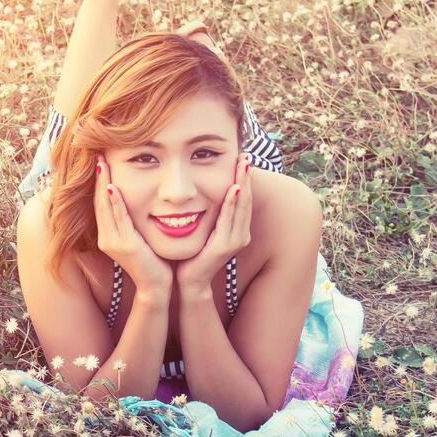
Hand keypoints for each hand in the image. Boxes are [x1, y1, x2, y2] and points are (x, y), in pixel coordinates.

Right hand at [94, 156, 172, 299]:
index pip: (100, 203)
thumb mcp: (138, 238)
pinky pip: (120, 219)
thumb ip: (132, 221)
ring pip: (105, 207)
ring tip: (101, 164)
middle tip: (96, 155)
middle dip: (97, 177)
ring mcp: (114, 242)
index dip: (98, 182)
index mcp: (107, 235)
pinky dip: (115, 203)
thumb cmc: (151, 261)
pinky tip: (112, 187)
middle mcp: (106, 238)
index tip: (99, 161)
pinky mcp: (127, 246)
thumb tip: (135, 200)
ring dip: (102, 183)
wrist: (156, 287)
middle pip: (98, 201)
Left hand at [176, 153, 251, 297]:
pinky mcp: (224, 246)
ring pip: (241, 207)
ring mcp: (235, 241)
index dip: (244, 179)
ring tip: (243, 166)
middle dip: (246, 176)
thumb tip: (206, 192)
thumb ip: (211, 214)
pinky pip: (228, 220)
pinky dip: (231, 204)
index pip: (243, 198)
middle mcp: (241, 234)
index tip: (242, 158)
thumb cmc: (194, 254)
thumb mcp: (206, 229)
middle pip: (246, 199)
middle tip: (246, 155)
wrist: (190, 281)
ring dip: (242, 184)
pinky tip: (233, 189)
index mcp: (238, 229)